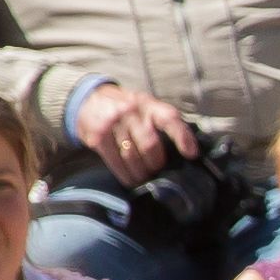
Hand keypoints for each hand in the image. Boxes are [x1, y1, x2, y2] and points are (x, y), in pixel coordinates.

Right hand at [73, 82, 207, 185]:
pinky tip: (130, 179)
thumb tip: (186, 147)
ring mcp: (113, 123)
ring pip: (132, 157)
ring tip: (144, 177)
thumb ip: (161, 121)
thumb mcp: (145, 106)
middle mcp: (130, 111)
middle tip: (156, 170)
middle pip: (150, 144)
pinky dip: (125, 175)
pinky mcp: (98, 136)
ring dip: (141, 173)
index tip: (191, 154)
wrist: (88, 100)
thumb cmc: (125, 108)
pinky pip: (115, 162)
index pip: (169, 118)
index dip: (182, 137)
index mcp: (148, 104)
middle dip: (156, 163)